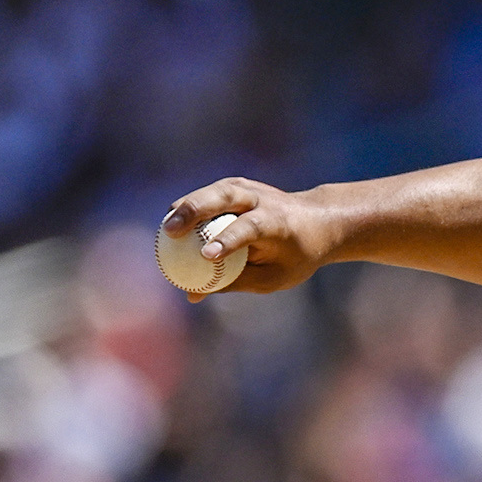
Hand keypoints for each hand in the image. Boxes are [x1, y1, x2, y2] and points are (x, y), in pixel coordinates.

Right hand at [160, 179, 337, 297]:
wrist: (316, 220)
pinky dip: (188, 208)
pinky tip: (171, 224)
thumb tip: (192, 295)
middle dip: (195, 212)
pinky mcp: (233, 187)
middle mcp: (261, 199)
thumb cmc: (295, 255)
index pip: (250, 227)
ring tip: (165, 229)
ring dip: (185, 207)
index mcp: (278, 222)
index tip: (207, 256)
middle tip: (170, 233)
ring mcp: (246, 188)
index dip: (227, 240)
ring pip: (212, 192)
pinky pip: (206, 197)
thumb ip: (234, 283)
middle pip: (224, 197)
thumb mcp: (274, 277)